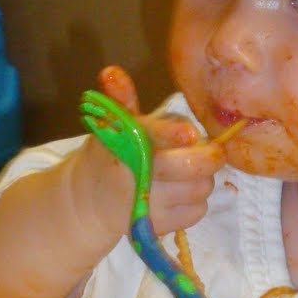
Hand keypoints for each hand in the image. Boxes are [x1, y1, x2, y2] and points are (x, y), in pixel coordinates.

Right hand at [93, 65, 224, 236]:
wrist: (86, 203)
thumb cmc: (107, 156)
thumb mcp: (110, 126)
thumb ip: (121, 100)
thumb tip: (112, 71)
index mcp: (124, 145)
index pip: (151, 138)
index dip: (173, 135)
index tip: (191, 134)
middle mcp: (136, 177)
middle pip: (191, 168)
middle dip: (209, 157)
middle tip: (211, 150)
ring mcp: (149, 205)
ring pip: (201, 188)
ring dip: (202, 179)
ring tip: (190, 171)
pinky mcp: (159, 226)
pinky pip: (198, 211)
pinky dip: (196, 201)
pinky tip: (181, 193)